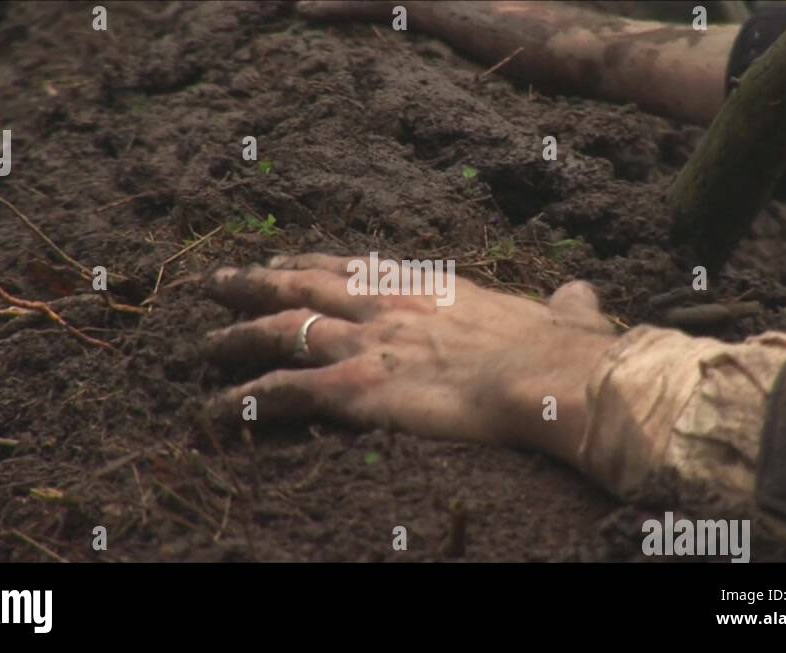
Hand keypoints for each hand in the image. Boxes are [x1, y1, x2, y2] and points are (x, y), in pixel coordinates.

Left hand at [201, 253, 616, 466]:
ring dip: (237, 337)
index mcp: (427, 287)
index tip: (284, 261)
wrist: (547, 376)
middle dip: (254, 283)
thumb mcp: (562, 312)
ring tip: (203, 346)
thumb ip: (563, 303)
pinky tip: (217, 409)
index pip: (354, 266)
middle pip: (301, 285)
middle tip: (218, 284)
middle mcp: (385, 305)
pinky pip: (284, 392)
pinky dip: (245, 400)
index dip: (312, 263)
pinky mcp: (354, 388)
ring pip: (280, 331)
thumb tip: (583, 293)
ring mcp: (365, 343)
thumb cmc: (558, 349)